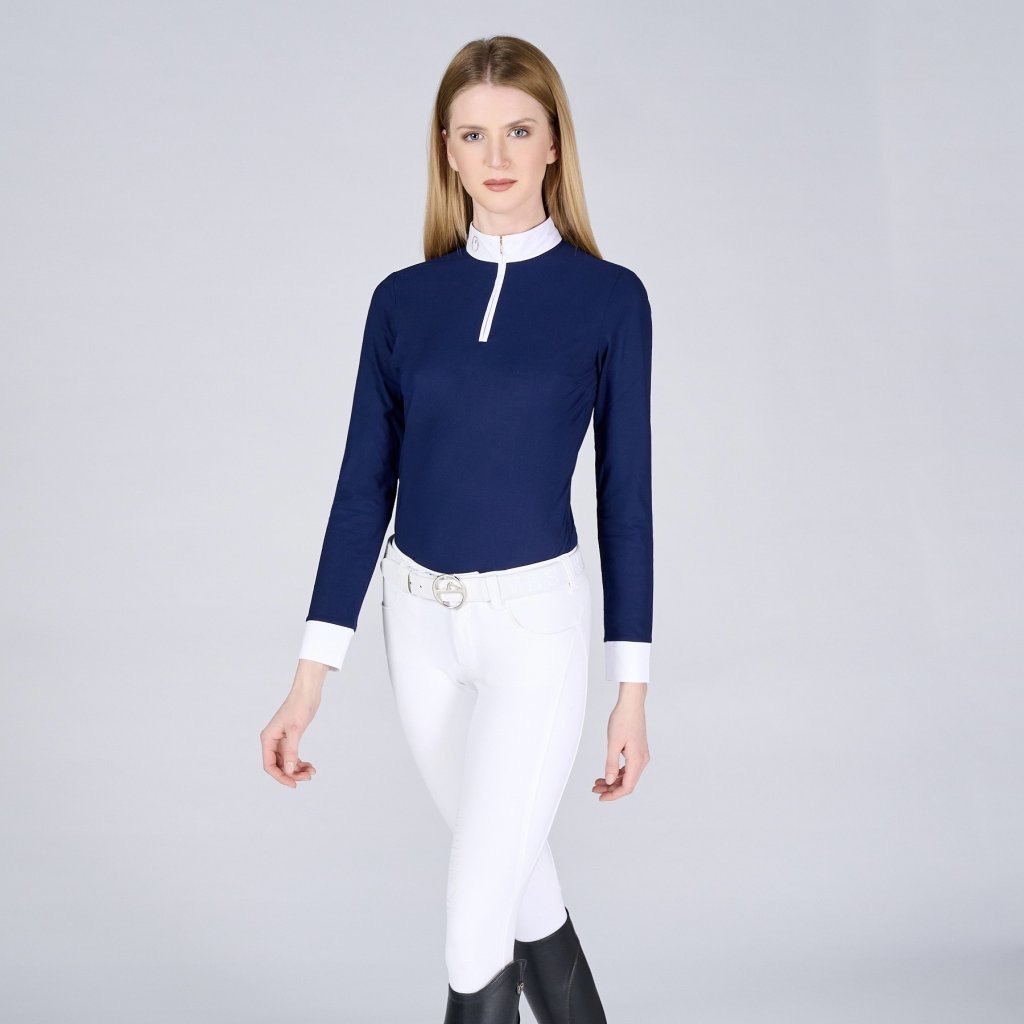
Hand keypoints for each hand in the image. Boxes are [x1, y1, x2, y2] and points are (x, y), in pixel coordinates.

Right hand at [260, 666, 324, 787]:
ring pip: (286, 762)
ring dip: (298, 770)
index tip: (294, 784)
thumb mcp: (295, 730)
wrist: (307, 693)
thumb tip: (289, 771)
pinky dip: (300, 762)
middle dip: (292, 774)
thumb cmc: (299, 707)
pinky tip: (310, 766)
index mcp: (268, 739)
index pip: (269, 765)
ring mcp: (281, 740)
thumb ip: (291, 751)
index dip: (281, 777)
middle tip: (309, 777)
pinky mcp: (290, 738)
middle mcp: (272, 741)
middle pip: (279, 766)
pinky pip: (292, 756)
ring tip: (312, 772)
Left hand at [593, 682, 649, 800]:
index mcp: (637, 760)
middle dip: (611, 789)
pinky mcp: (638, 750)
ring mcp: (641, 755)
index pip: (627, 787)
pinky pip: (629, 767)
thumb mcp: (613, 743)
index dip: (614, 795)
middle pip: (627, 783)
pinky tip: (607, 772)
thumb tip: (610, 781)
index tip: (601, 797)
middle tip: (595, 790)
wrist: (631, 704)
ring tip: (598, 782)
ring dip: (613, 781)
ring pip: (628, 776)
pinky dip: (618, 772)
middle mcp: (642, 760)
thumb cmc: (623, 720)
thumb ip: (611, 764)